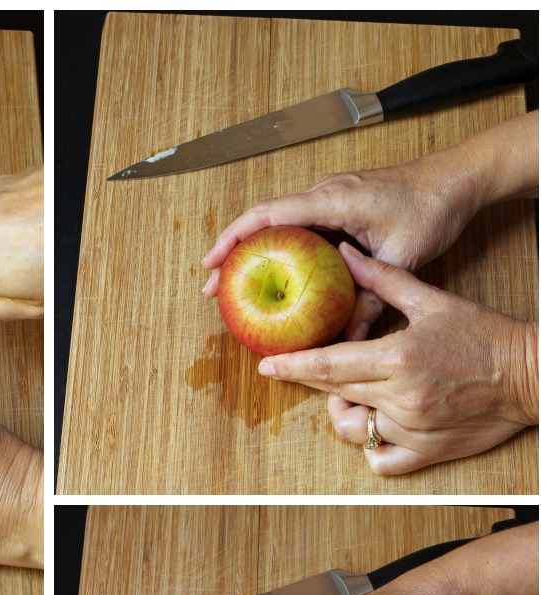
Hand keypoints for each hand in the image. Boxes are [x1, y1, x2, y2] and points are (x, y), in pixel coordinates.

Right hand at [201, 112, 537, 340]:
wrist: (458, 179)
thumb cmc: (432, 208)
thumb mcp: (401, 259)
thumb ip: (371, 299)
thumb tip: (350, 341)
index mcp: (331, 200)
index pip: (266, 215)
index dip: (232, 238)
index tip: (209, 263)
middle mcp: (323, 193)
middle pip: (261, 220)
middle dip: (231, 253)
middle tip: (213, 288)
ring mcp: (328, 197)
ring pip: (276, 222)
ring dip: (252, 251)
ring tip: (235, 284)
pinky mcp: (337, 204)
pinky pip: (296, 225)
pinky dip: (277, 248)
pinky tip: (275, 273)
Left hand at [257, 243, 537, 474]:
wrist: (533, 374)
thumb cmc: (485, 335)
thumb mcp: (433, 301)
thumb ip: (383, 281)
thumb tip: (345, 254)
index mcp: (398, 358)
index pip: (329, 365)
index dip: (294, 366)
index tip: (267, 365)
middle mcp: (400, 397)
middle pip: (334, 394)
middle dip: (313, 384)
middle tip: (303, 371)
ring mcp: (412, 428)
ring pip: (352, 430)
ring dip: (344, 414)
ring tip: (355, 395)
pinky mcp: (426, 451)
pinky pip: (380, 460)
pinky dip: (371, 448)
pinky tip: (375, 427)